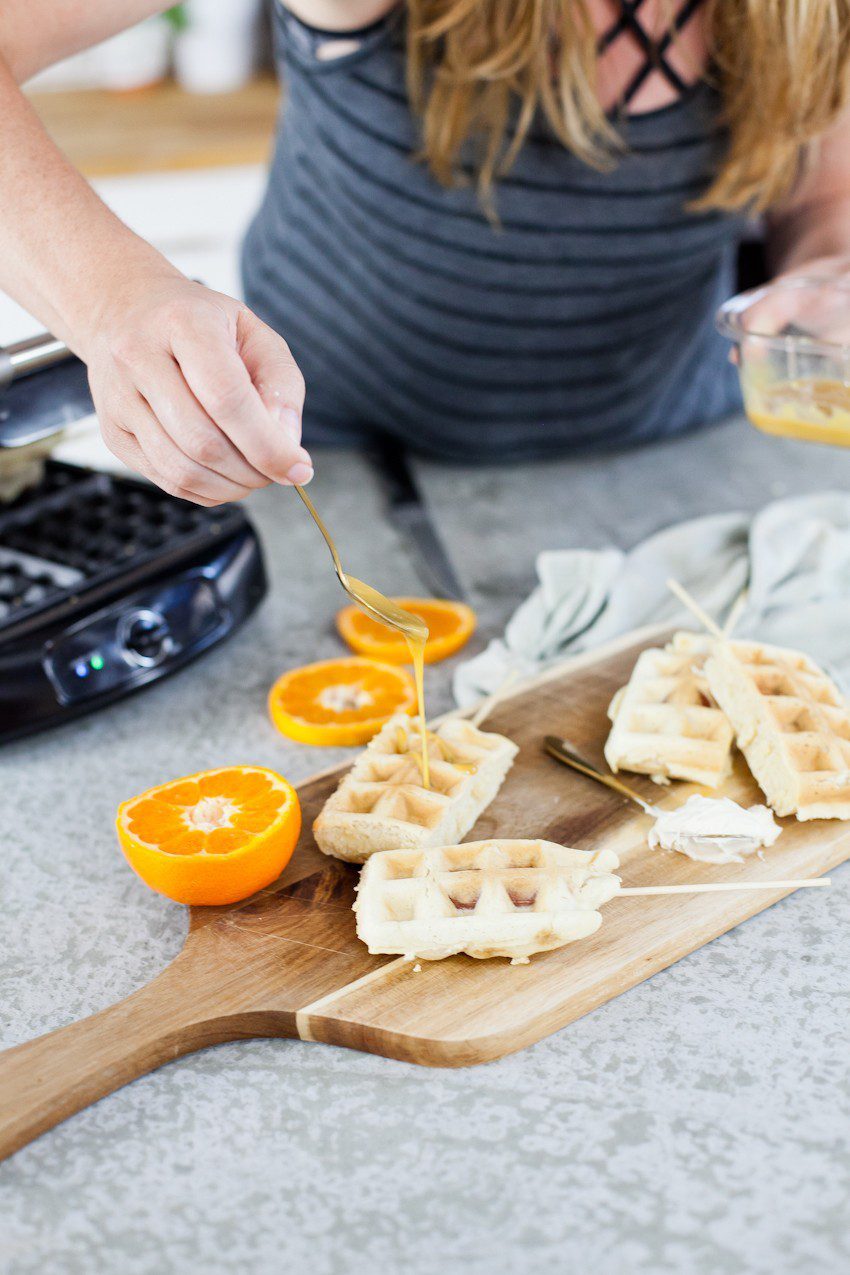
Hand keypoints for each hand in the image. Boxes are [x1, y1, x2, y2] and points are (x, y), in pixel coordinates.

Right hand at [84, 271, 311, 505]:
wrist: (124, 309)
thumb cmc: (199, 323)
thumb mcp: (253, 331)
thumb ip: (281, 383)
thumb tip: (287, 443)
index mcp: (182, 323)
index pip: (227, 398)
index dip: (268, 444)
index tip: (299, 467)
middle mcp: (138, 358)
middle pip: (203, 441)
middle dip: (252, 471)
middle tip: (276, 471)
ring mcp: (118, 399)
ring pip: (181, 469)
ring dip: (230, 487)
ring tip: (253, 475)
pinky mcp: (112, 433)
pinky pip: (165, 480)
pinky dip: (206, 491)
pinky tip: (225, 476)